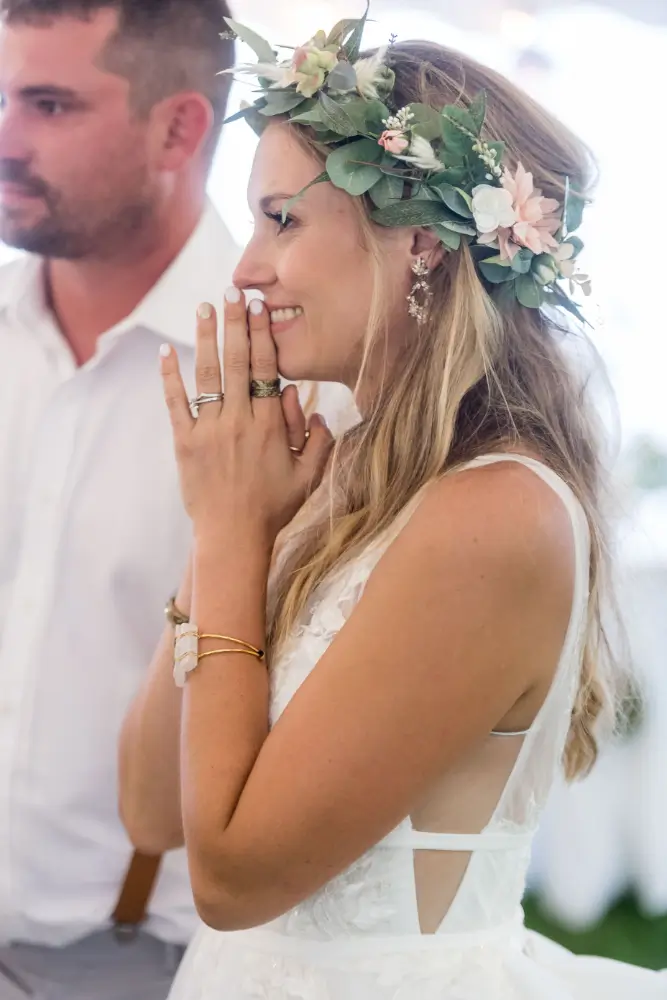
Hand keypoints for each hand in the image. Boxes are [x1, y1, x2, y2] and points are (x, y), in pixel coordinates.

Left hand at [159, 290, 333, 543]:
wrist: (233, 536)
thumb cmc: (274, 509)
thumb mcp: (309, 478)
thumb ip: (321, 443)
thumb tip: (320, 413)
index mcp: (269, 427)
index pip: (265, 370)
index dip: (261, 335)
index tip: (259, 307)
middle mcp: (238, 422)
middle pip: (235, 362)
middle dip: (233, 323)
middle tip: (231, 291)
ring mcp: (209, 431)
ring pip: (207, 376)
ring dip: (205, 338)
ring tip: (203, 308)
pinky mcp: (185, 444)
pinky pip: (176, 404)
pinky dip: (170, 377)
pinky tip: (166, 351)